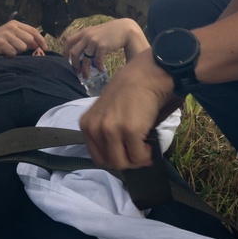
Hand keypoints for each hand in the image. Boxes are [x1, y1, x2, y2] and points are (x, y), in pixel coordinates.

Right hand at [0, 21, 47, 64]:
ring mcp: (5, 34)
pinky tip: (2, 54)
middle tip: (15, 50)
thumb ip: (23, 38)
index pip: (33, 31)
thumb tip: (38, 45)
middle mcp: (11, 27)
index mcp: (14, 24)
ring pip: (22, 47)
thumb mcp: (10, 37)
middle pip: (30, 40)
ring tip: (7, 51)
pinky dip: (9, 56)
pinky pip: (13, 53)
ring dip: (16, 52)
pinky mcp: (1, 43)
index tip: (45, 48)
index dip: (41, 40)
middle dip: (25, 48)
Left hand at [63, 18, 148, 77]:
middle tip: (77, 71)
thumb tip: (82, 54)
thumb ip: (88, 40)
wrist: (125, 29)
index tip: (66, 60)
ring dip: (85, 70)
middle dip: (74, 64)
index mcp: (84, 32)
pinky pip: (97, 60)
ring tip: (87, 76)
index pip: (69, 41)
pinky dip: (99, 67)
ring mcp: (95, 40)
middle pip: (74, 52)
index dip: (65, 52)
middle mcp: (87, 36)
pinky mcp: (103, 46)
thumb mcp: (96, 33)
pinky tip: (101, 70)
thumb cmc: (111, 33)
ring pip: (85, 59)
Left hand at [79, 52, 178, 167]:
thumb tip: (119, 154)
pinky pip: (138, 156)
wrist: (146, 75)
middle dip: (127, 161)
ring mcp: (110, 130)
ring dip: (137, 160)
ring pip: (122, 163)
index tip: (128, 153)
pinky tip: (151, 145)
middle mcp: (94, 128)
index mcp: (87, 124)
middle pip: (109, 162)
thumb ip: (106, 130)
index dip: (115, 158)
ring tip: (146, 149)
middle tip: (140, 152)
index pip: (97, 157)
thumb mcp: (107, 111)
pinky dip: (147, 155)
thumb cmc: (131, 91)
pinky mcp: (129, 131)